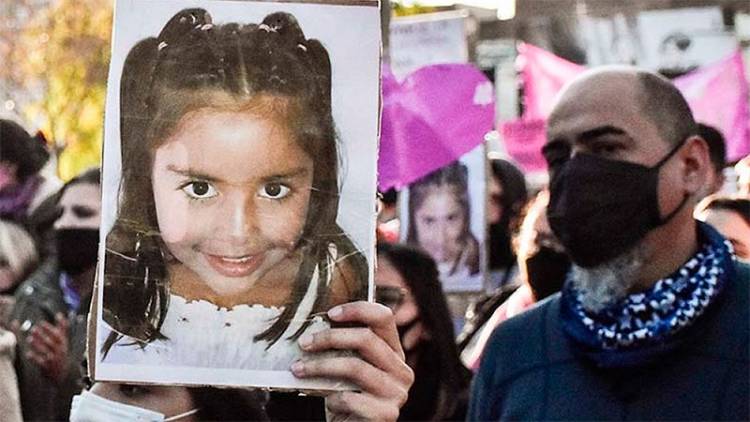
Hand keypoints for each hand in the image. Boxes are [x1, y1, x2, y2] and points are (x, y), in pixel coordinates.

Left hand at [26, 313, 68, 383]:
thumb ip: (62, 327)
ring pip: (46, 351)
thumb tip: (60, 315)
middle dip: (42, 335)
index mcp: (63, 343)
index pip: (57, 335)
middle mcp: (59, 351)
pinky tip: (29, 353)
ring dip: (37, 345)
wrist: (63, 373)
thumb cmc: (61, 353)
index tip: (41, 323)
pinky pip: (41, 361)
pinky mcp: (47, 367)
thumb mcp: (64, 340)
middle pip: (51, 342)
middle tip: (33, 329)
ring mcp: (53, 359)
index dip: (49, 328)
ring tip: (30, 339)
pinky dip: (35, 357)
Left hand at [291, 301, 414, 420]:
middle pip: (367, 339)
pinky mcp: (386, 414)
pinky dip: (333, 398)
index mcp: (394, 352)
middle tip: (304, 343)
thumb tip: (313, 328)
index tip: (330, 314)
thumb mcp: (347, 368)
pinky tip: (328, 401)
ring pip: (356, 367)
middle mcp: (402, 370)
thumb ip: (343, 348)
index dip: (358, 310)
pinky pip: (351, 397)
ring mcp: (397, 393)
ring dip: (321, 366)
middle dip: (330, 338)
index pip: (384, 317)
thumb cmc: (347, 397)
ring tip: (299, 369)